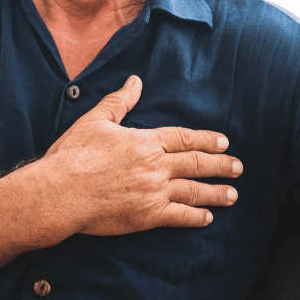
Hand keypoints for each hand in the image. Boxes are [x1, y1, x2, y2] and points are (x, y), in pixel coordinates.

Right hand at [41, 75, 241, 234]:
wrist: (61, 191)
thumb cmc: (73, 155)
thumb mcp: (96, 120)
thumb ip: (119, 101)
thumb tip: (135, 81)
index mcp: (145, 141)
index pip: (184, 138)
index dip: (207, 140)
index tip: (224, 143)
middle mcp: (155, 165)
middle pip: (196, 163)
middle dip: (220, 165)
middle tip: (238, 167)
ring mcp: (153, 191)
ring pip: (193, 191)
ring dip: (215, 192)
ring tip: (232, 194)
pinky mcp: (147, 216)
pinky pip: (179, 216)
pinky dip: (195, 217)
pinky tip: (207, 218)